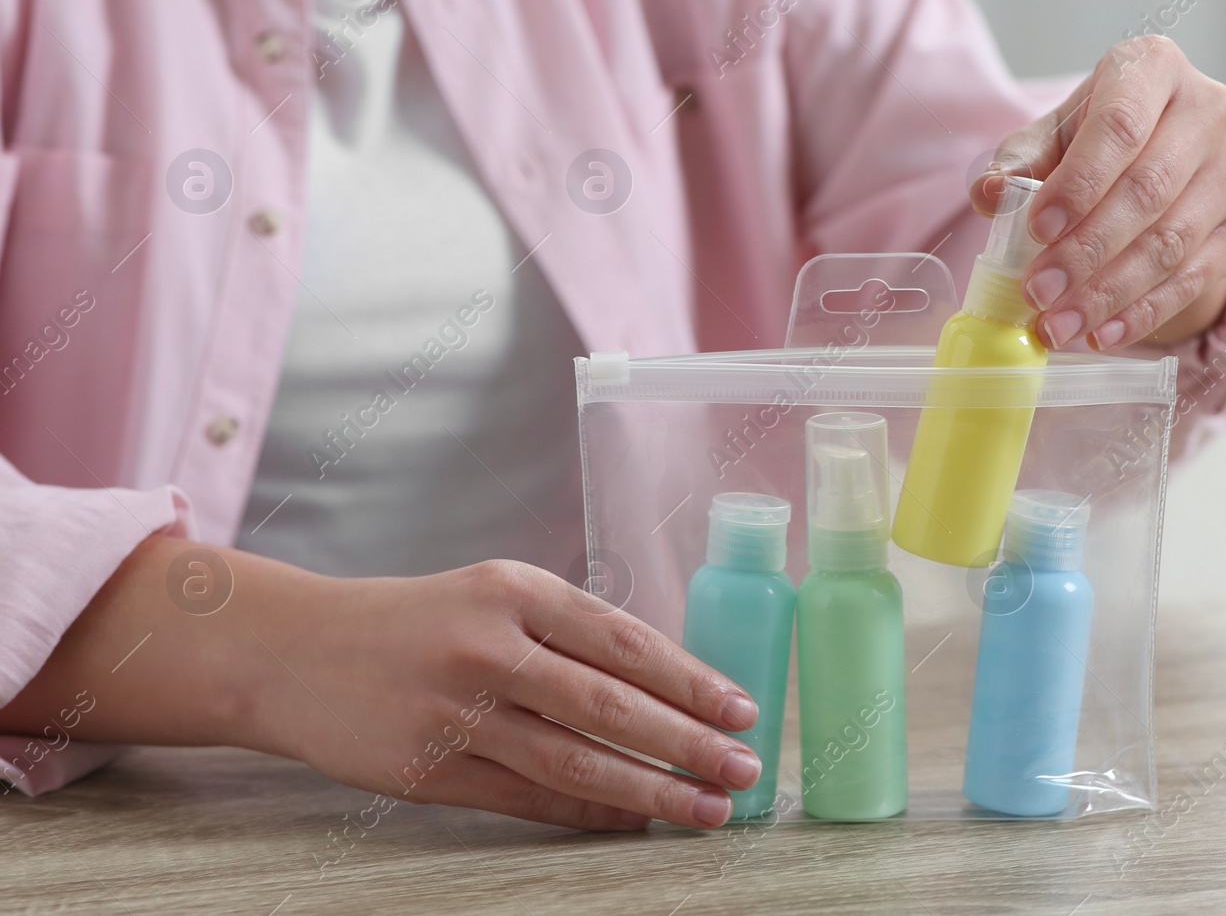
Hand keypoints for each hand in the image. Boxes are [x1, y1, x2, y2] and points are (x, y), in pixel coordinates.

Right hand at [265, 559, 762, 830]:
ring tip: (706, 807)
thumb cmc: (418, 620)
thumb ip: (567, 631)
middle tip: (744, 768)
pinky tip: (633, 818)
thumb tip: (667, 685)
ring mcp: (456, 711)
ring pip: (575, 761)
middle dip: (689, 742)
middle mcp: (489, 646)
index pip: (625, 640)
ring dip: (651, 790)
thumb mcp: (493, 595)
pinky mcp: (429, 768)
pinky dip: (589, 812)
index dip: (691, 680)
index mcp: (516, 590)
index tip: (744, 709)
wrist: (297, 651)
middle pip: (610, 705)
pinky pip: (528, 799)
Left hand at [973, 35, 1225, 351]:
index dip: (1079, 184)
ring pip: (1173, 241)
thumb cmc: (1091, 142)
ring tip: (1059, 324)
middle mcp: (1209, 109)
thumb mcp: (1047, 140)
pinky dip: (1145, 312)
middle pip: (1147, 191)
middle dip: (1086, 251)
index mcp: (1153, 68)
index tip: (1037, 229)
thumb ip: (1016, 165)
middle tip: (1038, 293)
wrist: (1154, 160)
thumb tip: (989, 194)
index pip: (1119, 126)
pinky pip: (1196, 276)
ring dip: (1110, 292)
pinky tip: (1103, 334)